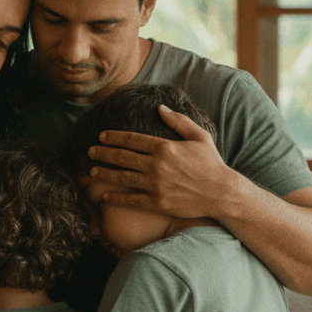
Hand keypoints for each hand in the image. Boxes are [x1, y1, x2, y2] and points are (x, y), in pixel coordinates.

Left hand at [88, 104, 234, 219]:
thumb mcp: (199, 136)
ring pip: (122, 178)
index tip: (101, 136)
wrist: (221, 193)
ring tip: (92, 172)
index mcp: (165, 147)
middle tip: (90, 152)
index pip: (132, 140)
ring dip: (105, 174)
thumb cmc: (211, 163)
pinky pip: (131, 200)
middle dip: (103, 153)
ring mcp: (156, 185)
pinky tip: (104, 196)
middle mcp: (157, 165)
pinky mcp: (157, 203)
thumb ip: (178, 121)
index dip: (114, 137)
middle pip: (122, 157)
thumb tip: (159, 108)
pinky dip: (116, 198)